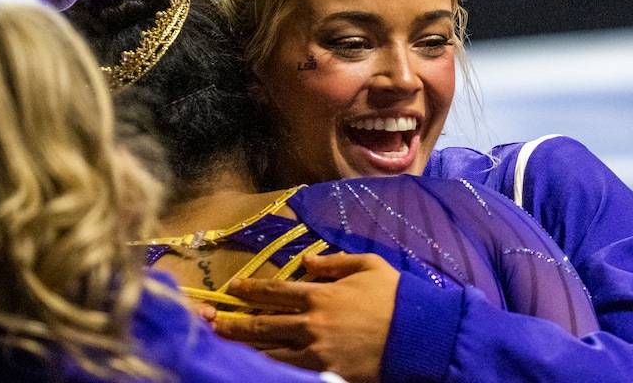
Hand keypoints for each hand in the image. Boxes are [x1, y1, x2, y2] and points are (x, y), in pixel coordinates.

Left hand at [214, 253, 399, 382]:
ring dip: (244, 348)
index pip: (275, 291)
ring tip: (223, 345)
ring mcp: (316, 352)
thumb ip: (334, 262)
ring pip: (270, 351)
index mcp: (320, 295)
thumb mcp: (367, 266)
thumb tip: (305, 260)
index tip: (233, 288)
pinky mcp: (325, 373)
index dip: (250, 289)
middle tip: (213, 322)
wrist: (419, 335)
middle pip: (263, 324)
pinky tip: (255, 365)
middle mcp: (311, 324)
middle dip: (234, 323)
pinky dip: (269, 367)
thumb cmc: (395, 296)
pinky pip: (288, 371)